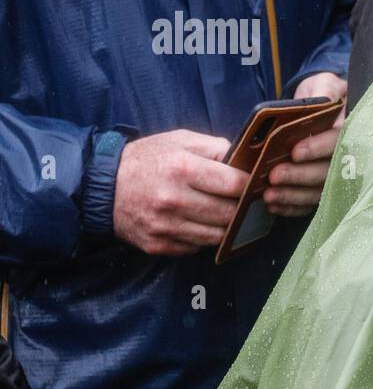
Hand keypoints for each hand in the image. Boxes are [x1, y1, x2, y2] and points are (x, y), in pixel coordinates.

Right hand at [113, 129, 248, 255]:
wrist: (102, 187)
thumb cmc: (147, 160)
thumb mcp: (179, 141)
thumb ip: (215, 148)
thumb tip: (246, 162)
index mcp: (182, 168)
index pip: (235, 184)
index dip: (250, 186)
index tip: (255, 185)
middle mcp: (174, 200)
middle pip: (229, 214)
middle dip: (242, 208)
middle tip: (247, 204)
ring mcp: (165, 226)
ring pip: (217, 235)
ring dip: (226, 227)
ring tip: (228, 215)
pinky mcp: (159, 245)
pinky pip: (197, 247)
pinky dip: (204, 238)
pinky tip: (202, 225)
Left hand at [264, 73, 347, 216]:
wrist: (320, 105)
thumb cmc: (321, 94)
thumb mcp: (324, 83)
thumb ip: (324, 90)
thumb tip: (324, 100)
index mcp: (349, 129)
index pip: (339, 142)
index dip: (318, 149)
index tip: (295, 152)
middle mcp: (347, 156)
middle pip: (328, 172)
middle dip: (300, 176)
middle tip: (274, 175)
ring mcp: (335, 174)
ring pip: (319, 191)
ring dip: (293, 195)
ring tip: (269, 195)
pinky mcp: (322, 187)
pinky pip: (310, 203)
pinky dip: (292, 207)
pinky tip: (273, 205)